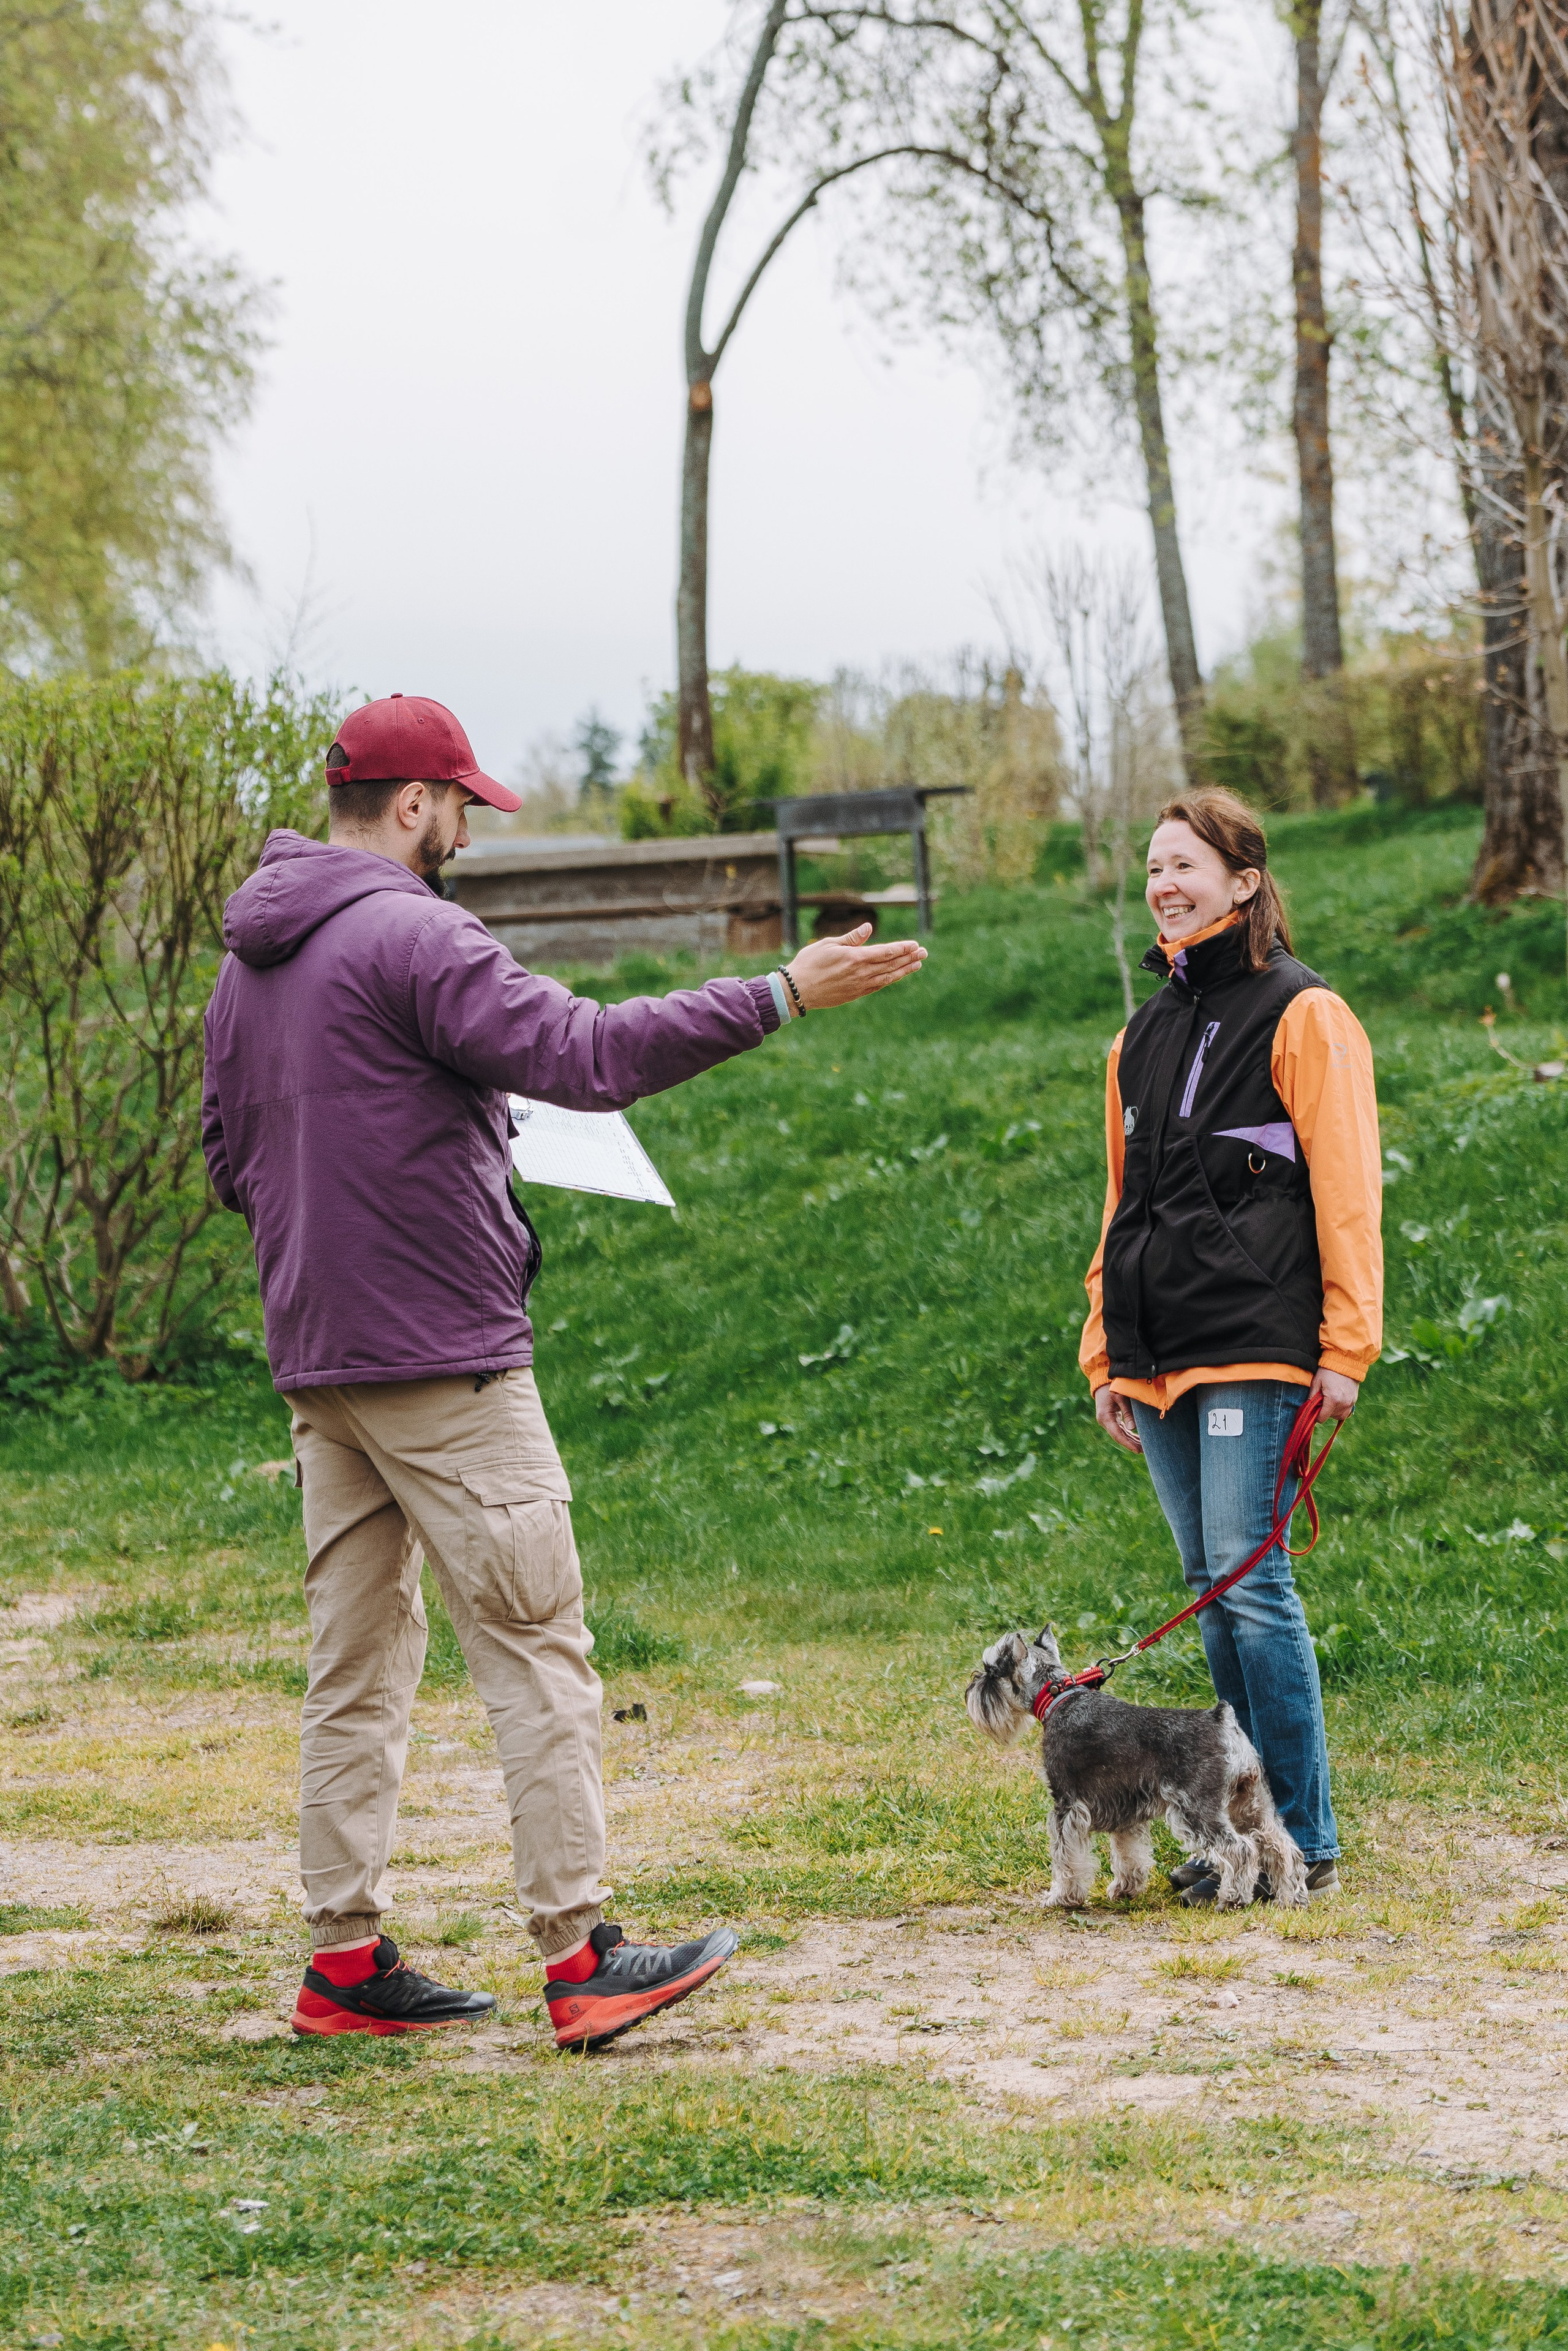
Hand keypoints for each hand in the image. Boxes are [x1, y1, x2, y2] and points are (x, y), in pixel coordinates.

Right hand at [784, 923, 927, 1009]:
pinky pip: (878, 986)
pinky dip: (890, 980)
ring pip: (888, 977)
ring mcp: (860, 986)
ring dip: (904, 970)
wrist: (797, 991)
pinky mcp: (855, 994)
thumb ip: (852, 938)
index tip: (915, 944)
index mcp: (855, 958)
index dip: (902, 948)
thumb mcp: (828, 944)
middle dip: (909, 958)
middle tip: (924, 953)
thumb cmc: (809, 963)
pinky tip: (897, 975)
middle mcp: (861, 973)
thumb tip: (869, 927)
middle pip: (892, 965)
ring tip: (917, 964)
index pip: (886, 952)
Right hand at [1094, 1384, 1142, 1455]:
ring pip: (1120, 1434)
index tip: (1137, 1450)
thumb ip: (1127, 1412)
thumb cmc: (1112, 1387)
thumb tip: (1133, 1428)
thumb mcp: (1120, 1397)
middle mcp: (1104, 1421)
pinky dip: (1129, 1435)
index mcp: (1105, 1417)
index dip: (1127, 1443)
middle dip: (1131, 1444)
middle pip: (1119, 1437)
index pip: (1117, 1435)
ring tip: (1143, 1447)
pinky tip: (1137, 1440)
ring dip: (1131, 1441)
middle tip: (1144, 1451)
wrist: (1101, 1382)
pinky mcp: (1111, 1419)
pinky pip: (1120, 1430)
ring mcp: (1107, 1421)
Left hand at [1308, 1368, 1358, 1421]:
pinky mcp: (1354, 1400)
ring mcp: (1350, 1402)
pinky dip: (1341, 1410)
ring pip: (1340, 1416)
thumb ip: (1311, 1398)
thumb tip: (1307, 1409)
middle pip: (1331, 1417)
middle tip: (1321, 1401)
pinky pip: (1347, 1411)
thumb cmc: (1328, 1371)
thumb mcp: (1316, 1382)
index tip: (1314, 1410)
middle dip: (1324, 1412)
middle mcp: (1343, 1403)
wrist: (1345, 1362)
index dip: (1316, 1416)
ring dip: (1333, 1412)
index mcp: (1333, 1400)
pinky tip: (1337, 1402)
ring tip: (1329, 1401)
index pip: (1322, 1418)